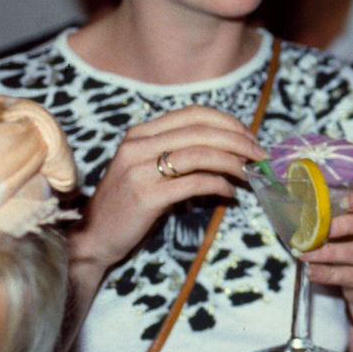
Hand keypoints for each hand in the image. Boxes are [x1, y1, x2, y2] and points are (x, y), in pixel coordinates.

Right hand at [70, 105, 266, 270]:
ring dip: (234, 162)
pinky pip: (193, 183)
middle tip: (260, 155)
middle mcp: (138, 145)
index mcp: (141, 133)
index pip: (194, 114)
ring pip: (200, 154)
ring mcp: (139, 169)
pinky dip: (219, 185)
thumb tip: (231, 149)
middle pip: (202, 131)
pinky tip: (229, 193)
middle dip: (239, 141)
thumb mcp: (149, 168)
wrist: (92, 237)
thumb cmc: (129, 203)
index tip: (250, 136)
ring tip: (250, 174)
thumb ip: (180, 153)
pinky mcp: (145, 195)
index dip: (227, 122)